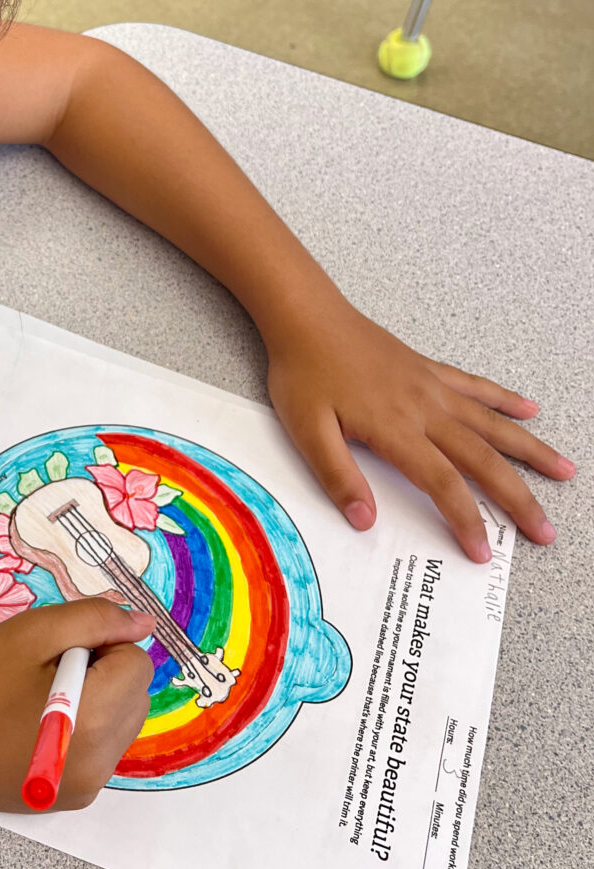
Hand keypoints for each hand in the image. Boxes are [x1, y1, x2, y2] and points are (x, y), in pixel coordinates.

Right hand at [0, 598, 155, 813]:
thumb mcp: (30, 634)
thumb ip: (93, 620)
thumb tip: (143, 623)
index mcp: (96, 717)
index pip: (137, 663)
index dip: (102, 644)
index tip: (58, 650)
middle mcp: (103, 759)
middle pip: (136, 695)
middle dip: (105, 673)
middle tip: (48, 671)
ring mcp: (89, 784)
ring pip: (123, 723)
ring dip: (99, 700)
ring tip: (42, 697)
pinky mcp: (74, 797)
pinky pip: (103, 749)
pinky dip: (86, 729)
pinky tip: (38, 724)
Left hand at [265, 299, 574, 561]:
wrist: (307, 317)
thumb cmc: (303, 372)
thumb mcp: (306, 431)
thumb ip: (337, 476)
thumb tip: (366, 520)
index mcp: (396, 429)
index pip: (443, 484)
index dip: (466, 520)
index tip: (481, 552)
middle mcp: (425, 409)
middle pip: (483, 460)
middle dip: (517, 498)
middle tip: (544, 530)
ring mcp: (432, 387)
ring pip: (492, 423)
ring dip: (530, 449)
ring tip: (565, 469)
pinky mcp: (428, 369)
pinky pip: (476, 387)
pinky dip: (505, 400)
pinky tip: (530, 409)